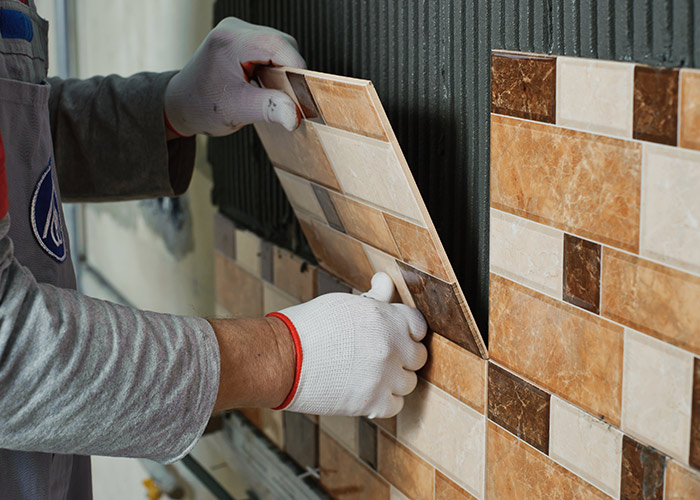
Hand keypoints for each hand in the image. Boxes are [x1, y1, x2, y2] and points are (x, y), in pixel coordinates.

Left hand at [164, 17, 305, 137]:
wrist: (181, 106)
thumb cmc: (201, 106)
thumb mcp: (237, 111)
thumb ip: (269, 109)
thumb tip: (294, 114)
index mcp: (230, 41)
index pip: (279, 45)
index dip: (296, 69)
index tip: (302, 94)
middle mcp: (234, 29)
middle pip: (282, 43)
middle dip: (289, 71)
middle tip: (283, 97)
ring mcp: (238, 32)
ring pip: (279, 46)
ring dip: (282, 70)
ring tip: (268, 91)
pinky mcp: (242, 40)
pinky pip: (271, 49)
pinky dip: (274, 68)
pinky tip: (264, 84)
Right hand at [269, 273, 427, 418]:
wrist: (281, 359)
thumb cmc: (307, 327)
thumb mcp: (343, 303)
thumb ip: (374, 298)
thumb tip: (385, 281)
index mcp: (386, 318)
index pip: (418, 325)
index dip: (407, 331)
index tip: (397, 336)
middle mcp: (391, 346)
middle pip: (418, 357)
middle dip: (403, 357)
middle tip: (381, 357)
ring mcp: (384, 376)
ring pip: (408, 383)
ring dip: (393, 380)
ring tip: (370, 374)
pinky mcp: (373, 402)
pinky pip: (395, 405)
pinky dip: (384, 401)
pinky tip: (366, 391)